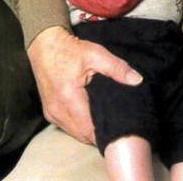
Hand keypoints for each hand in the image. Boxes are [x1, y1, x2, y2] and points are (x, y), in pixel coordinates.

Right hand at [26, 26, 142, 143]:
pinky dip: (79, 127)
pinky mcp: (49, 112)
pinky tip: (91, 119)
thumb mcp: (96, 54)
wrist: (45, 45)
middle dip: (99, 134)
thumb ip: (117, 68)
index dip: (105, 132)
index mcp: (69, 98)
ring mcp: (51, 113)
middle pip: (83, 135)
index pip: (89, 129)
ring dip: (89, 132)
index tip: (121, 127)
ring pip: (74, 133)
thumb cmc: (70, 50)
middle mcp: (58, 111)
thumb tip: (137, 80)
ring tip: (106, 123)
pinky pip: (67, 127)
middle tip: (117, 126)